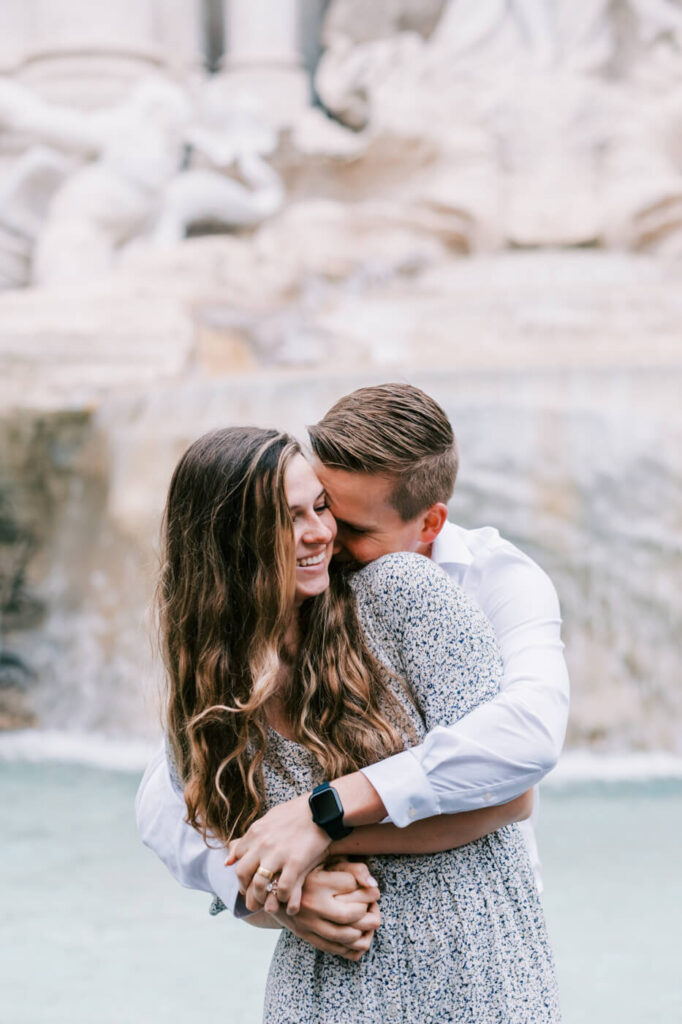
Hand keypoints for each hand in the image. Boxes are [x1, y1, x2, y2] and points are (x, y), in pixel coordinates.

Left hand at [226, 793, 330, 913]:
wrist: (322, 809)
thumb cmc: (296, 813)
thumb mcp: (268, 819)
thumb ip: (250, 837)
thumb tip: (228, 859)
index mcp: (256, 831)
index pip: (237, 856)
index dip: (240, 872)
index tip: (247, 880)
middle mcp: (263, 843)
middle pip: (242, 873)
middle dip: (245, 888)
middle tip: (252, 895)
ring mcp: (278, 854)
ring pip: (259, 885)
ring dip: (261, 897)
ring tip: (268, 901)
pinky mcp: (296, 863)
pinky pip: (282, 889)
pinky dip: (282, 898)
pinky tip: (285, 898)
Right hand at [269, 861, 380, 960]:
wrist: (272, 889)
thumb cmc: (307, 870)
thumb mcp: (326, 860)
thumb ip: (353, 868)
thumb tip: (373, 885)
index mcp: (317, 881)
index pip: (352, 885)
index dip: (369, 889)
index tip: (375, 890)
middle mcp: (312, 904)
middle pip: (352, 915)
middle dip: (370, 912)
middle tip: (375, 907)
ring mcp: (308, 923)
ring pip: (346, 936)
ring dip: (364, 932)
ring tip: (369, 922)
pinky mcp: (306, 936)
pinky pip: (335, 948)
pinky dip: (352, 947)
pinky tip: (359, 937)